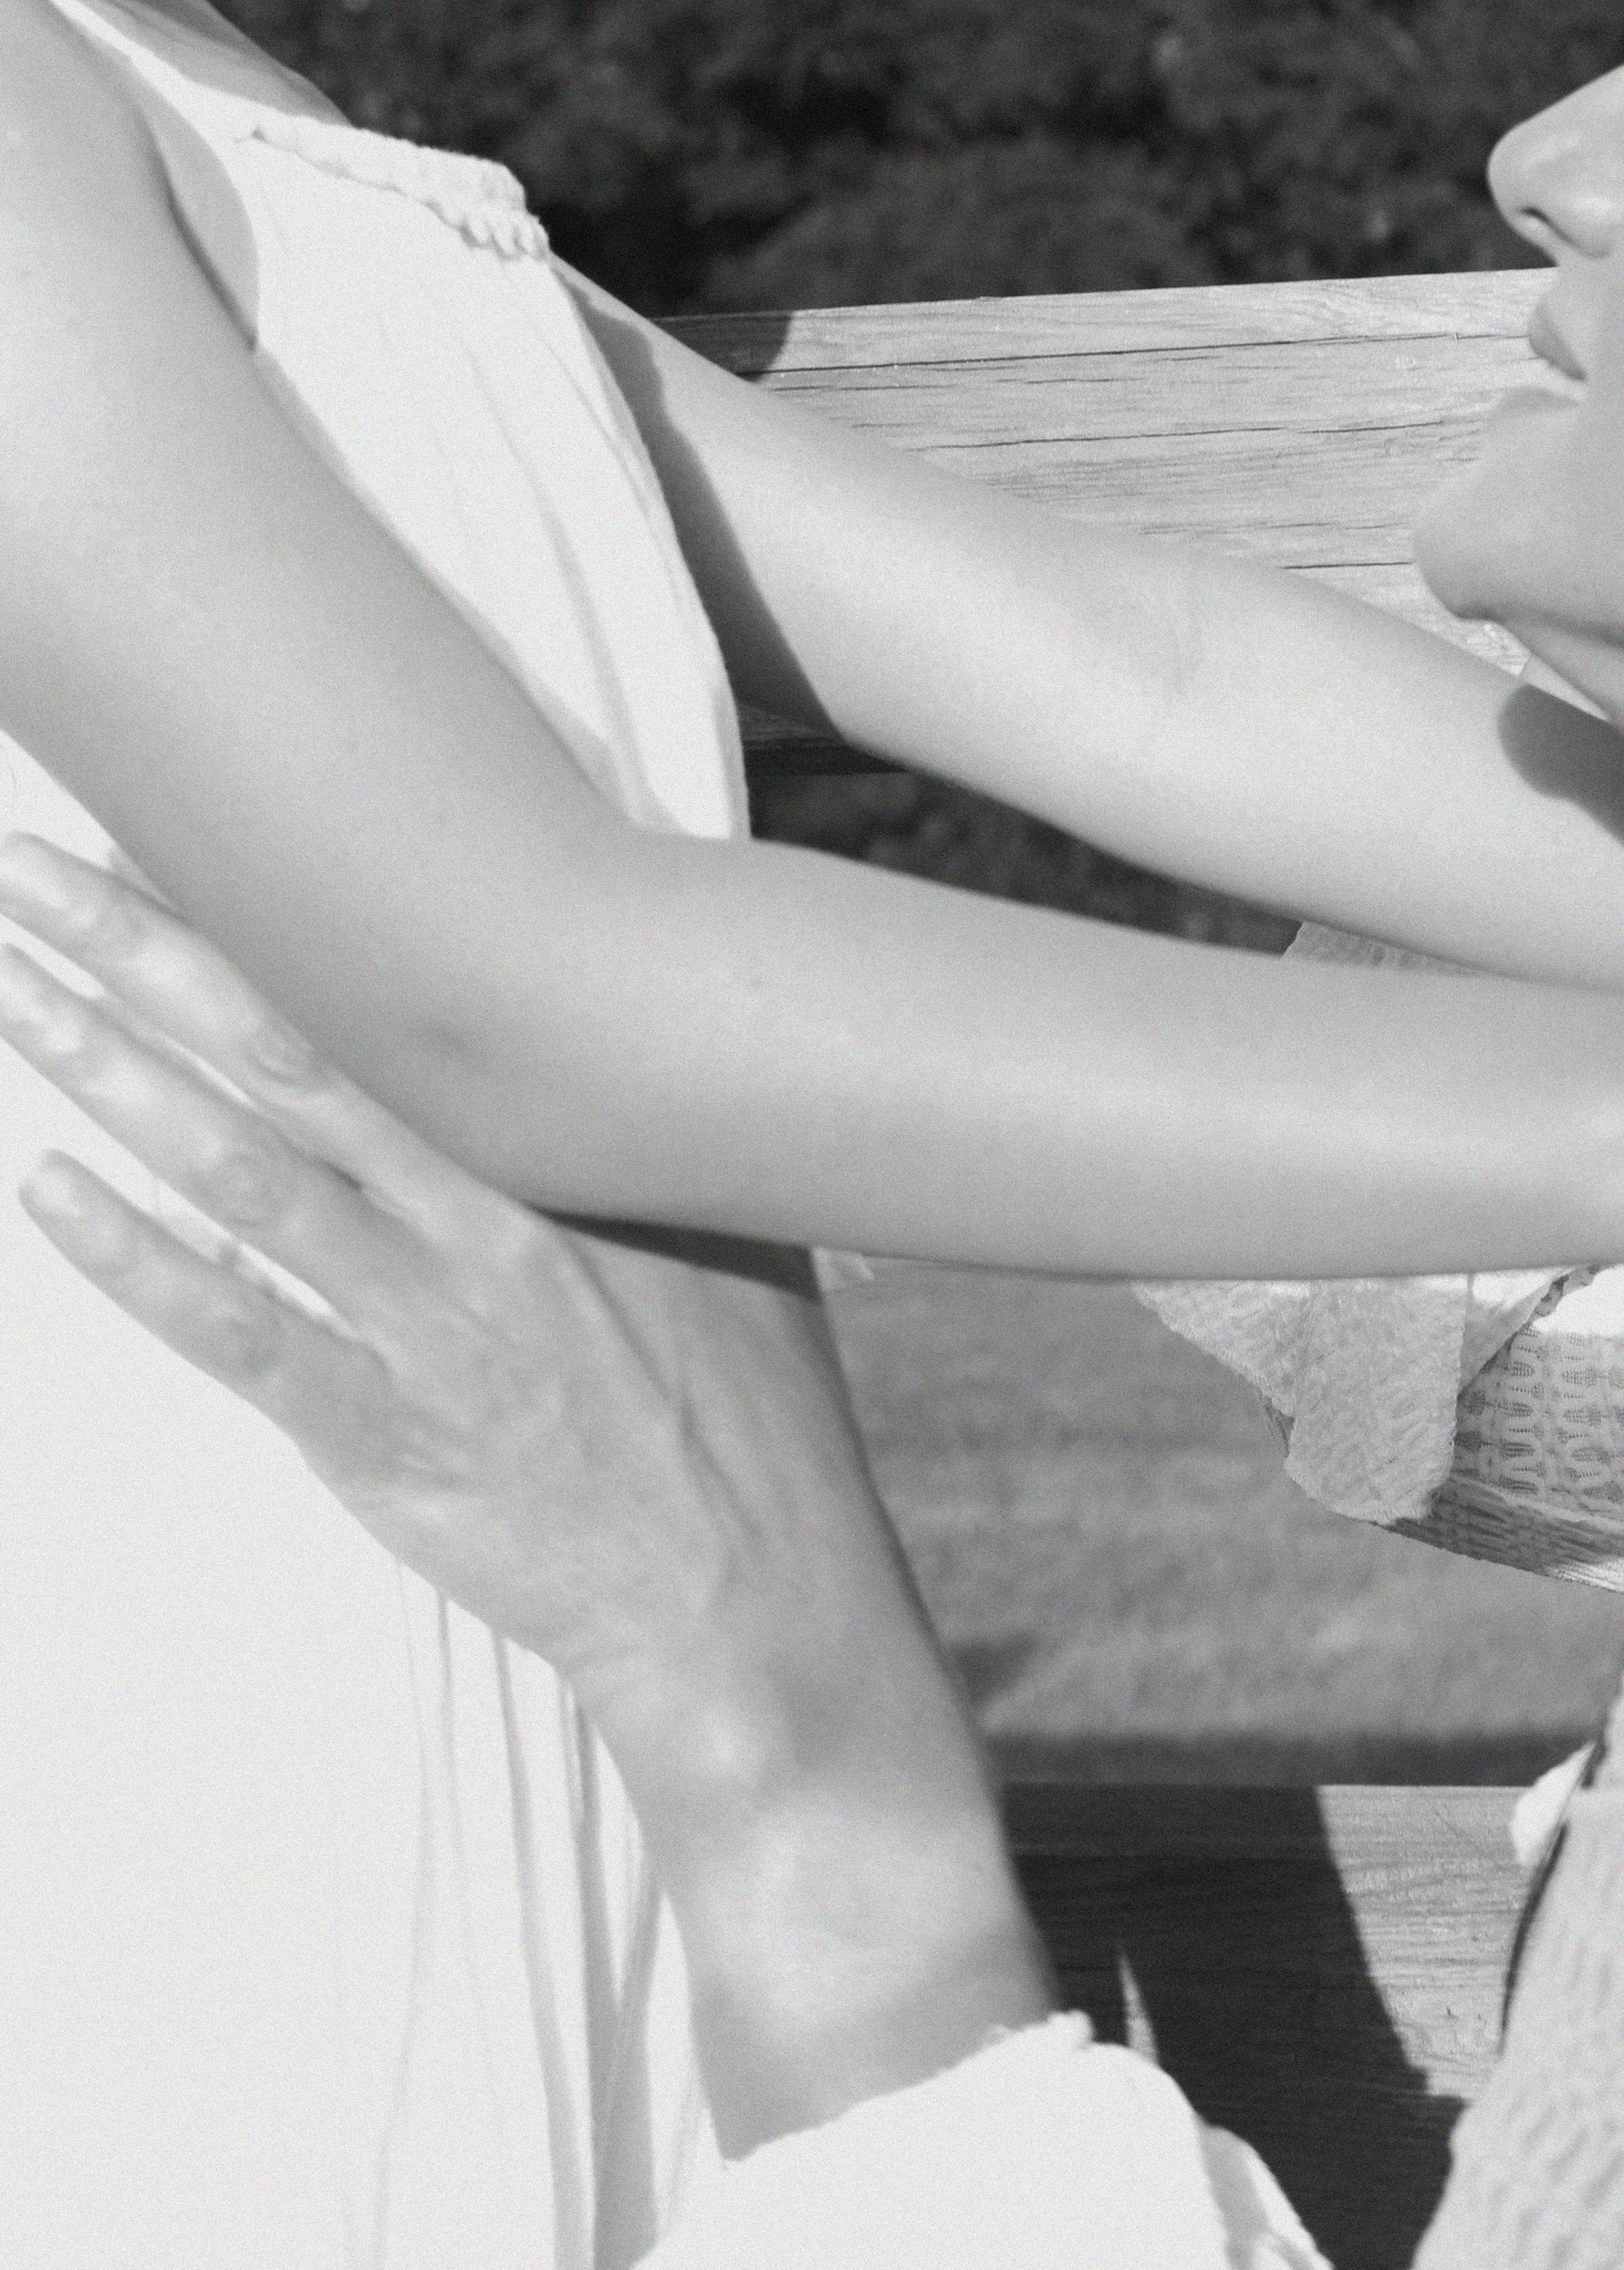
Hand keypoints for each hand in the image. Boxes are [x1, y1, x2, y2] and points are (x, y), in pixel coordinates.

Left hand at [0, 837, 1052, 2143]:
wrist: (757, 1594)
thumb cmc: (752, 1406)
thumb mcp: (734, 1225)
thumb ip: (639, 1130)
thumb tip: (603, 1021)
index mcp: (568, 1145)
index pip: (395, 993)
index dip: (275, 908)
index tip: (177, 820)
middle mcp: (488, 1209)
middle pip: (289, 1049)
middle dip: (146, 953)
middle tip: (30, 869)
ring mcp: (429, 1322)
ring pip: (241, 1171)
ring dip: (111, 1077)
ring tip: (12, 995)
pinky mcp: (383, 1435)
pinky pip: (237, 1333)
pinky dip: (136, 1264)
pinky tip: (52, 1194)